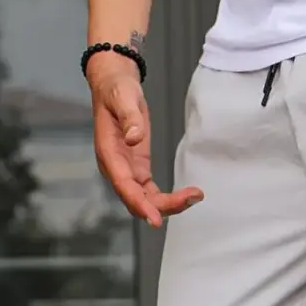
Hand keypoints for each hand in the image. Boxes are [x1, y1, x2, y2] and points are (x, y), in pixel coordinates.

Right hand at [88, 52, 202, 226]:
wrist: (115, 86)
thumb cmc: (116, 90)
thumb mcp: (123, 97)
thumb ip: (128, 117)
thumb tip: (134, 138)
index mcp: (109, 155)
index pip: (124, 187)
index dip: (139, 204)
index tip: (155, 219)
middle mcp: (116, 169)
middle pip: (137, 200)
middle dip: (162, 206)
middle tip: (191, 199)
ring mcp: (127, 171)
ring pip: (146, 200)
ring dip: (169, 204)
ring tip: (196, 196)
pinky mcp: (138, 170)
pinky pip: (151, 193)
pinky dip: (168, 198)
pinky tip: (188, 196)